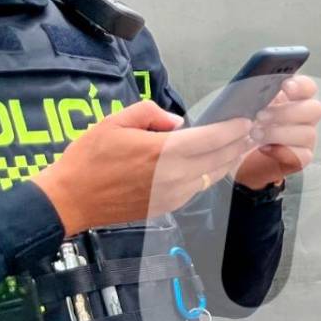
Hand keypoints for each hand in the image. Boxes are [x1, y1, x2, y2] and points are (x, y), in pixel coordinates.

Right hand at [33, 101, 254, 235]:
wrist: (72, 199)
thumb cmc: (90, 157)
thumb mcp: (115, 121)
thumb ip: (151, 114)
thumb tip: (178, 122)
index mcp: (164, 152)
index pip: (212, 139)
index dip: (232, 130)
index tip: (245, 121)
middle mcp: (175, 175)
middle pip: (219, 159)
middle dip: (237, 144)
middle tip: (248, 133)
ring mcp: (174, 194)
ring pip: (212, 176)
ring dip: (226, 161)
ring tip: (235, 147)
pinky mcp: (169, 206)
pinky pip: (197, 188)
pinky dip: (208, 174)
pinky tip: (210, 164)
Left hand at [235, 76, 320, 190]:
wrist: (233, 158)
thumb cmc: (239, 127)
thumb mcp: (240, 106)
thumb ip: (250, 95)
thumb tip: (252, 88)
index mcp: (292, 99)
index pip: (308, 88)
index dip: (301, 86)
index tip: (285, 87)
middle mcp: (303, 117)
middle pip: (315, 109)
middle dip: (287, 112)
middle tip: (260, 116)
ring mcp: (304, 139)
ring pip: (308, 133)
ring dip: (280, 133)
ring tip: (255, 134)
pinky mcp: (300, 159)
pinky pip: (302, 156)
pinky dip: (283, 152)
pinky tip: (264, 149)